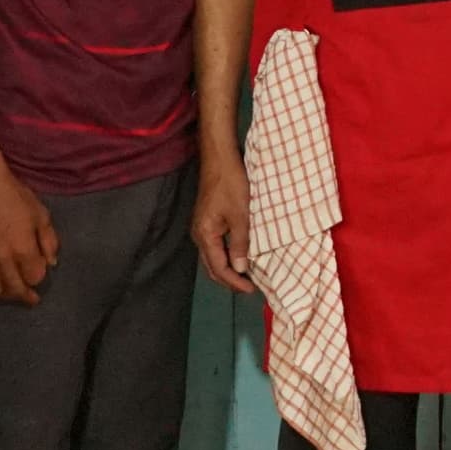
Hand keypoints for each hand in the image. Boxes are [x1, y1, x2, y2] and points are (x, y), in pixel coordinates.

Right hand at [0, 169, 59, 304]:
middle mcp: (2, 259)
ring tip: (12, 293)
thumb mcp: (41, 215)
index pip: (34, 278)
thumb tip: (52, 263)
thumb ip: (49, 242)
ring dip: (6, 295)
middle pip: (14, 289)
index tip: (41, 273)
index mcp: (23, 249)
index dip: (40, 279)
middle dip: (25, 297)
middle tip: (31, 299)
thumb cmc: (16, 197)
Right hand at [192, 146, 255, 293]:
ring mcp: (201, 228)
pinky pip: (215, 246)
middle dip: (230, 280)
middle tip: (249, 288)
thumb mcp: (241, 216)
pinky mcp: (206, 221)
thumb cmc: (231, 184)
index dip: (235, 282)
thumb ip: (240, 244)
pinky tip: (239, 256)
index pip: (219, 269)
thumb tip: (241, 269)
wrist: (220, 159)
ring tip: (246, 276)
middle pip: (212, 267)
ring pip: (213, 257)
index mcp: (205, 235)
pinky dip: (226, 256)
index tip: (251, 290)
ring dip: (228, 269)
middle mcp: (199, 235)